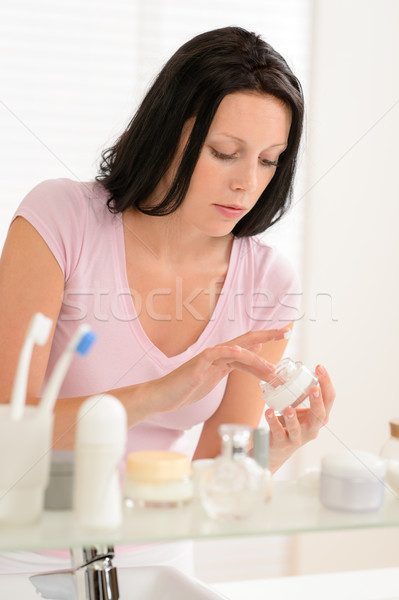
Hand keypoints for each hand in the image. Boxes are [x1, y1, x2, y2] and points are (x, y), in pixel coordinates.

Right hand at [145, 328, 288, 414]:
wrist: (164, 395)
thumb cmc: (188, 387)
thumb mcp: (217, 375)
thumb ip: (233, 364)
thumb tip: (250, 353)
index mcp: (224, 356)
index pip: (249, 344)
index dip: (267, 337)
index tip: (284, 333)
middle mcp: (218, 352)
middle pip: (246, 340)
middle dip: (267, 335)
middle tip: (286, 331)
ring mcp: (208, 357)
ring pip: (237, 351)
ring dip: (256, 359)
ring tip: (272, 369)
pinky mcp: (199, 365)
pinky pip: (217, 354)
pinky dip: (230, 352)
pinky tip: (240, 353)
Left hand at [266, 364, 334, 471]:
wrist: (277, 450)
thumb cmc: (290, 425)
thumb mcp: (300, 410)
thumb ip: (300, 394)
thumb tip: (293, 367)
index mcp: (319, 417)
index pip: (329, 399)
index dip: (326, 383)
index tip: (320, 367)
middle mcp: (311, 429)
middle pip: (320, 415)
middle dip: (317, 401)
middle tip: (314, 388)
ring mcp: (297, 438)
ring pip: (298, 429)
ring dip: (293, 418)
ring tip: (289, 408)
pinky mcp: (282, 443)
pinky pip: (278, 432)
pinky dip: (273, 422)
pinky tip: (269, 412)